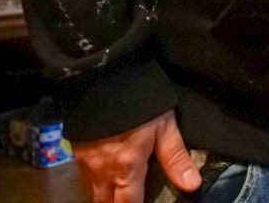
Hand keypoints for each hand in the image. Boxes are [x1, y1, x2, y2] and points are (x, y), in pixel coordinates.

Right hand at [75, 110, 199, 202]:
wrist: (102, 79)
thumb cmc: (139, 103)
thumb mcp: (164, 127)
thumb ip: (176, 158)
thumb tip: (192, 185)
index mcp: (126, 169)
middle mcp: (102, 172)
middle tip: (131, 200)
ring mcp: (85, 163)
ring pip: (93, 193)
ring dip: (105, 197)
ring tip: (120, 194)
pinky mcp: (76, 152)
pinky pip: (84, 178)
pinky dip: (95, 184)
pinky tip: (106, 177)